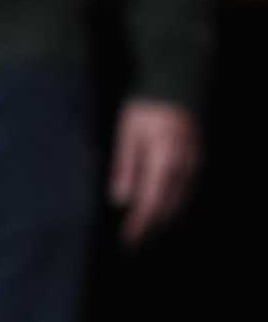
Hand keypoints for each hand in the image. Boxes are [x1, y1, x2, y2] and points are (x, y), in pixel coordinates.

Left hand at [108, 98, 200, 245]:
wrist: (178, 80)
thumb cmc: (146, 105)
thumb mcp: (128, 133)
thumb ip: (126, 167)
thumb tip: (121, 200)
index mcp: (164, 162)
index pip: (151, 204)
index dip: (140, 226)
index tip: (128, 242)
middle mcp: (184, 167)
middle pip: (168, 207)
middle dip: (152, 227)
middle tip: (135, 241)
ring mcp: (195, 163)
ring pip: (182, 200)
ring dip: (165, 218)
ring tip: (148, 229)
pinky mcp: (199, 158)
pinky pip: (189, 189)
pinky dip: (176, 203)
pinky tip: (165, 207)